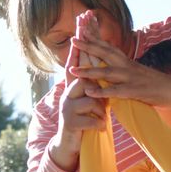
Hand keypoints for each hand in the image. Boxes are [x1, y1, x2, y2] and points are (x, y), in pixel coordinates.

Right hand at [47, 26, 106, 171]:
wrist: (69, 142)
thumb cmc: (83, 117)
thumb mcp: (88, 98)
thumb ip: (92, 83)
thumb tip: (99, 64)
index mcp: (74, 86)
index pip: (78, 64)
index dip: (80, 47)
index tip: (82, 29)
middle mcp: (68, 94)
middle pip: (81, 79)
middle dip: (90, 75)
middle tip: (98, 63)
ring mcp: (68, 109)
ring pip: (90, 101)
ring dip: (99, 110)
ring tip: (102, 116)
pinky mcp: (71, 124)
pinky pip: (91, 120)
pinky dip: (99, 124)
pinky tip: (100, 128)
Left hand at [68, 35, 170, 106]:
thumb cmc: (155, 82)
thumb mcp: (136, 72)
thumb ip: (122, 68)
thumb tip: (110, 63)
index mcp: (126, 61)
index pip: (108, 45)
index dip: (95, 36)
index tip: (82, 26)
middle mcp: (127, 66)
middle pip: (106, 53)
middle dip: (88, 45)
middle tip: (73, 38)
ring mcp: (132, 78)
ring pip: (107, 72)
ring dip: (89, 71)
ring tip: (73, 70)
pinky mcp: (136, 91)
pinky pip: (117, 91)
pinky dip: (103, 92)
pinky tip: (91, 92)